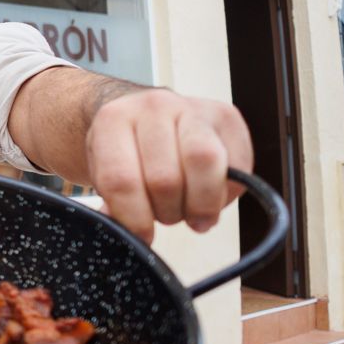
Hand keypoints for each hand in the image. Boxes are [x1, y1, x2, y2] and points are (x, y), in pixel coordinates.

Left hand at [84, 88, 252, 243]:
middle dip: (168, 212)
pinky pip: (239, 164)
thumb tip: (126, 234)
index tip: (143, 237)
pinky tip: (211, 196)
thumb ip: (112, 202)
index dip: (135, 218)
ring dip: (201, 203)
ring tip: (192, 212)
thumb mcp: (104, 172)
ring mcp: (192, 107)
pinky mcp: (227, 115)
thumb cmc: (125, 152)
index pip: (122, 180)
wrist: (144, 115)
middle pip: (166, 179)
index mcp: (113, 120)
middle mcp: (153, 107)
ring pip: (205, 163)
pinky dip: (227, 193)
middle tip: (167, 216)